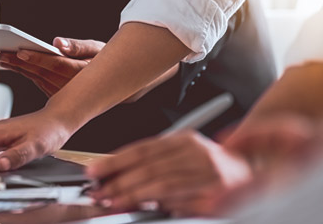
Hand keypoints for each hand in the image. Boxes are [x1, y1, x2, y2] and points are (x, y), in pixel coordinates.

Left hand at [0, 37, 103, 96]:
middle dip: (19, 63)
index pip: (55, 65)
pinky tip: (12, 64)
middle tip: (1, 53)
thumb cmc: (103, 60)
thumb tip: (58, 43)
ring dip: (18, 68)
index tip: (20, 51)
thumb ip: (78, 46)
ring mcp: (62, 93)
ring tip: (2, 57)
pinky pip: (37, 82)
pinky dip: (24, 72)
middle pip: (41, 73)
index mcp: (81, 72)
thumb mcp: (97, 49)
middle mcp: (70, 86)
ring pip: (36, 78)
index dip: (37, 58)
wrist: (110, 82)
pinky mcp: (56, 94)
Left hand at [85, 131, 252, 216]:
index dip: (115, 160)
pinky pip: (184, 203)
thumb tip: (120, 176)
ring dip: (134, 195)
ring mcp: (209, 175)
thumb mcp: (185, 154)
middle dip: (120, 180)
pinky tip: (148, 210)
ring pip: (163, 184)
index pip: (142, 149)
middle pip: (149, 166)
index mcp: (185, 139)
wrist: (256, 170)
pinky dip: (164, 207)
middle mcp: (197, 153)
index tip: (94, 171)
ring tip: (114, 202)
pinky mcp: (219, 197)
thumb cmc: (214, 165)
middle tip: (99, 192)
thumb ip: (157, 163)